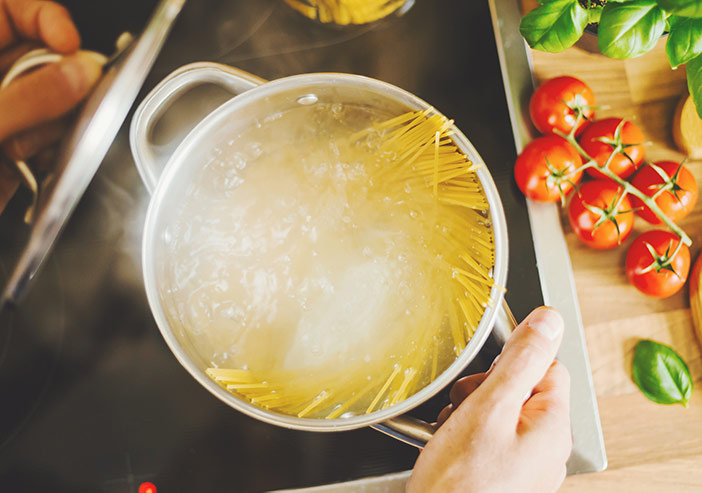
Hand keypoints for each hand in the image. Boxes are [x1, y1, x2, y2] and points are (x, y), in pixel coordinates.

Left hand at [0, 0, 102, 212]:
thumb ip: (29, 96)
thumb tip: (82, 73)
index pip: (11, 9)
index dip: (46, 18)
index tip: (69, 44)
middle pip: (44, 57)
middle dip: (56, 84)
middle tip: (55, 105)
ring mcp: (2, 115)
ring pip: (55, 101)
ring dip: (49, 127)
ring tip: (20, 148)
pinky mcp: (12, 147)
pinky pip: (52, 138)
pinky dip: (51, 152)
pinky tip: (31, 163)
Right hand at [407, 307, 571, 492]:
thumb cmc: (459, 483)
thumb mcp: (489, 408)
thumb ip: (521, 361)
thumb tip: (549, 320)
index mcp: (552, 426)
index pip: (545, 366)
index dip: (510, 364)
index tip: (485, 377)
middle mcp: (546, 448)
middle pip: (520, 389)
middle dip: (485, 390)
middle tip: (463, 407)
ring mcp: (526, 466)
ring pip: (501, 414)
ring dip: (472, 412)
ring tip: (452, 431)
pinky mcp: (504, 477)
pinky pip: (491, 439)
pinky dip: (468, 435)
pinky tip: (450, 446)